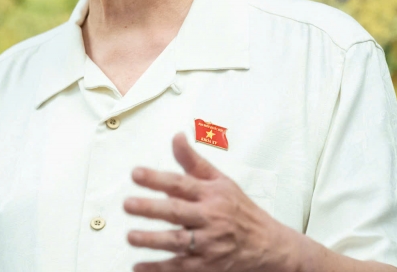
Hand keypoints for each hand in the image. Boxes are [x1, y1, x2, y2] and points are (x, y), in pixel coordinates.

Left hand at [123, 132, 301, 271]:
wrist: (268, 246)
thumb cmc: (240, 210)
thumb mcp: (221, 181)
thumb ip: (193, 162)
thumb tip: (176, 137)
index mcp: (211, 194)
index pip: (181, 183)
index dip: (157, 178)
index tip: (136, 174)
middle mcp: (210, 218)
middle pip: (177, 212)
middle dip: (151, 209)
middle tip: (128, 205)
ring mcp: (209, 244)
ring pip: (177, 242)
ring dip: (152, 240)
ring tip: (131, 237)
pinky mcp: (207, 266)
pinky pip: (179, 267)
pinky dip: (158, 269)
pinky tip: (138, 266)